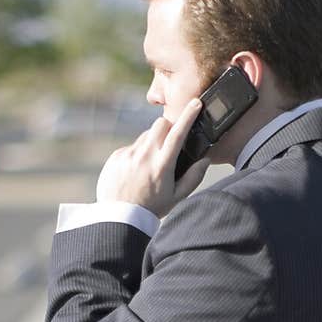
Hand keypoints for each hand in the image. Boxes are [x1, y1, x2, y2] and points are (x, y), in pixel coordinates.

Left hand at [94, 97, 210, 216]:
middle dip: (168, 128)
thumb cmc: (151, 209)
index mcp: (162, 165)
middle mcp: (144, 156)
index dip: (188, 115)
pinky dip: (136, 155)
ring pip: (145, 136)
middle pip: (160, 124)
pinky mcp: (116, 157)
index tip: (195, 103)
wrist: (119, 218)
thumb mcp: (177, 197)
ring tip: (150, 167)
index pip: (178, 133)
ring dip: (152, 144)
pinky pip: (131, 147)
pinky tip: (135, 173)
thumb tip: (205, 160)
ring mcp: (128, 155)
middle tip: (169, 145)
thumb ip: (193, 177)